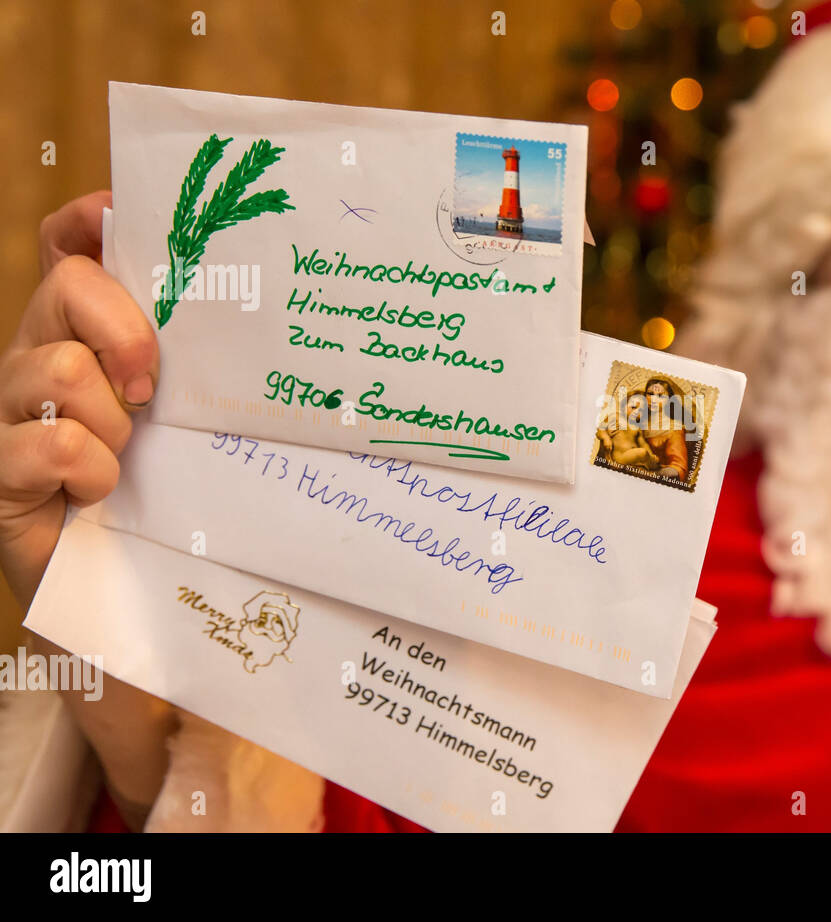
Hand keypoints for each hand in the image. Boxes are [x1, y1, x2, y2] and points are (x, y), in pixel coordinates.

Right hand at [1, 190, 174, 828]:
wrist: (139, 603)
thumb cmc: (175, 501)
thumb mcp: (199, 422)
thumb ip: (205, 364)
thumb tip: (259, 305)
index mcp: (88, 339)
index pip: (66, 248)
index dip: (88, 221)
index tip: (124, 214)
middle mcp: (39, 364)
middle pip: (62, 287)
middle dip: (123, 327)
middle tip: (155, 386)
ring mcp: (9, 422)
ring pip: (52, 367)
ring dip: (108, 417)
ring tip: (126, 457)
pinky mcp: (1, 485)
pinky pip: (43, 445)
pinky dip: (84, 468)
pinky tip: (101, 493)